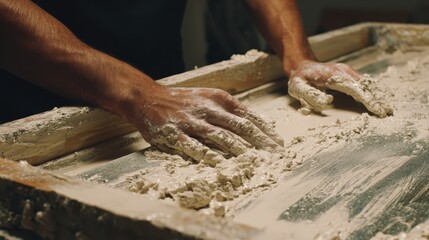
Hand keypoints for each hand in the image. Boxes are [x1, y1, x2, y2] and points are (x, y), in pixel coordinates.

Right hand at [124, 85, 283, 165]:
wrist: (148, 97)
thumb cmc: (181, 100)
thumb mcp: (208, 97)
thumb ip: (228, 109)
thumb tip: (254, 122)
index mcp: (218, 99)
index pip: (248, 115)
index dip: (265, 130)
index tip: (278, 142)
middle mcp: (208, 108)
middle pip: (240, 126)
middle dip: (260, 142)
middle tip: (275, 154)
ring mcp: (192, 121)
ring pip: (221, 136)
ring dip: (241, 150)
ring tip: (256, 161)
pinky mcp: (176, 134)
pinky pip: (195, 147)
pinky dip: (209, 155)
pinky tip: (221, 164)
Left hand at [287, 60, 392, 116]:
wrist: (301, 66)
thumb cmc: (299, 80)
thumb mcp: (298, 88)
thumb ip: (310, 96)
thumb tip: (328, 102)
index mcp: (333, 75)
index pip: (354, 88)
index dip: (366, 100)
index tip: (377, 110)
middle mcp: (344, 71)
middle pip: (365, 85)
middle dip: (377, 99)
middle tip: (388, 112)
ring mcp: (348, 72)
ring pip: (367, 83)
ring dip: (378, 95)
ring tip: (388, 108)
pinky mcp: (349, 74)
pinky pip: (364, 83)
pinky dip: (373, 92)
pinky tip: (379, 100)